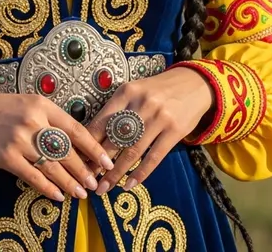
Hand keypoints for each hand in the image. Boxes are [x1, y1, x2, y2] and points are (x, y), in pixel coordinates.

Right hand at [0, 89, 114, 202]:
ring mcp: (19, 140)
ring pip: (53, 166)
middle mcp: (33, 121)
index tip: (106, 160)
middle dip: (84, 170)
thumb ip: (48, 118)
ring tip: (81, 193)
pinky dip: (48, 188)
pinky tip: (58, 195)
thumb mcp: (27, 103)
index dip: (93, 148)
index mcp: (41, 105)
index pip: (75, 129)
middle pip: (67, 151)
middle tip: (96, 183)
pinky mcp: (6, 157)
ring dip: (70, 182)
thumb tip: (73, 143)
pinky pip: (33, 177)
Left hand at [87, 66, 214, 194]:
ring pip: (132, 151)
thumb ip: (117, 110)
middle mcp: (142, 104)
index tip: (78, 158)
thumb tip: (93, 136)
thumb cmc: (157, 89)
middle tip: (87, 178)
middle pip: (115, 138)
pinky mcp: (175, 131)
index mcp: (127, 92)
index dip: (89, 142)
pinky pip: (154, 157)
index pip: (103, 121)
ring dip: (116, 173)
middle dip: (99, 161)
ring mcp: (159, 118)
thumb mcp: (135, 91)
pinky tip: (128, 185)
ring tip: (104, 188)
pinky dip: (140, 174)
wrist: (193, 84)